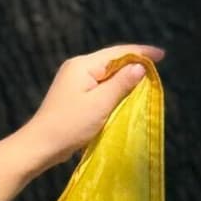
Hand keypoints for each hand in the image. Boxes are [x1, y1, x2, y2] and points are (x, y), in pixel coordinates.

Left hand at [23, 44, 164, 170]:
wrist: (38, 147)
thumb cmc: (69, 125)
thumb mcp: (100, 103)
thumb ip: (121, 83)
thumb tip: (139, 66)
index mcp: (82, 65)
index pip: (118, 53)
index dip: (141, 53)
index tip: (162, 56)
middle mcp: (76, 68)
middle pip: (112, 61)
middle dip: (134, 64)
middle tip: (156, 68)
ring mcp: (73, 82)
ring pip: (106, 75)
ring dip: (124, 78)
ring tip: (144, 81)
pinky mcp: (72, 96)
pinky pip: (99, 86)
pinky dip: (113, 89)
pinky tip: (123, 94)